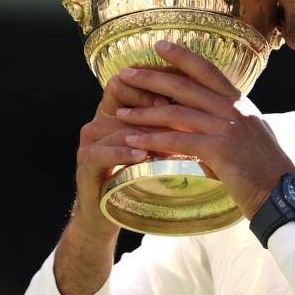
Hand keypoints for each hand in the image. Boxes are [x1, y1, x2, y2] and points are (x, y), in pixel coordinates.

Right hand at [69, 75, 169, 239]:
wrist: (110, 213)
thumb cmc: (139, 175)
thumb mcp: (157, 145)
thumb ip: (172, 125)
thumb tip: (209, 107)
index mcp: (116, 110)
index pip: (132, 81)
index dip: (154, 83)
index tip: (182, 90)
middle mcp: (100, 120)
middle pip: (122, 97)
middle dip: (153, 103)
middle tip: (180, 109)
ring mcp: (90, 142)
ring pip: (117, 127)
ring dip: (145, 132)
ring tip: (170, 136)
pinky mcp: (85, 164)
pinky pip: (101, 154)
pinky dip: (123, 153)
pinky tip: (142, 156)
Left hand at [113, 40, 293, 219]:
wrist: (281, 193)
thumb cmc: (264, 170)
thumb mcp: (248, 135)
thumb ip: (227, 123)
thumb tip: (203, 122)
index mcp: (240, 102)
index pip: (207, 70)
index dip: (182, 55)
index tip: (159, 45)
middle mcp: (233, 109)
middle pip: (185, 85)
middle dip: (151, 78)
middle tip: (125, 74)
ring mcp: (227, 127)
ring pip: (176, 112)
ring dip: (144, 112)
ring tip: (120, 113)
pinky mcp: (219, 149)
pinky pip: (177, 141)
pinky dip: (151, 140)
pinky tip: (132, 140)